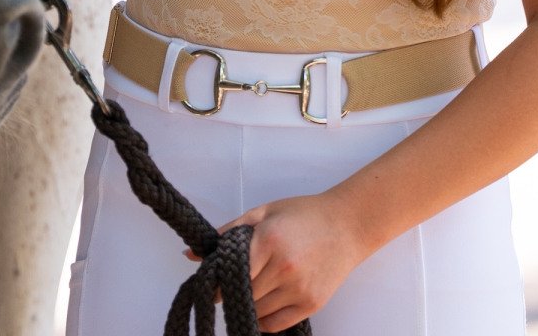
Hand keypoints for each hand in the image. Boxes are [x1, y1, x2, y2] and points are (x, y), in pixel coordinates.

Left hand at [193, 190, 367, 331]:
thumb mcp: (263, 213)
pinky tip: (259, 307)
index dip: (217, 282)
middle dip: (230, 292)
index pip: (231, 273)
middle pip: (243, 294)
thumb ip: (229, 232)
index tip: (211, 282)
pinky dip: (262, 321)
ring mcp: (299, 289)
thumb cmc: (302, 214)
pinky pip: (276, 324)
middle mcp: (284, 268)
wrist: (346, 225)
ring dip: (246, 305)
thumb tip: (192, 254)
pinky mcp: (312, 304)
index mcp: (268, 241)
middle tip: (227, 286)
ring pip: (257, 311)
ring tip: (246, 292)